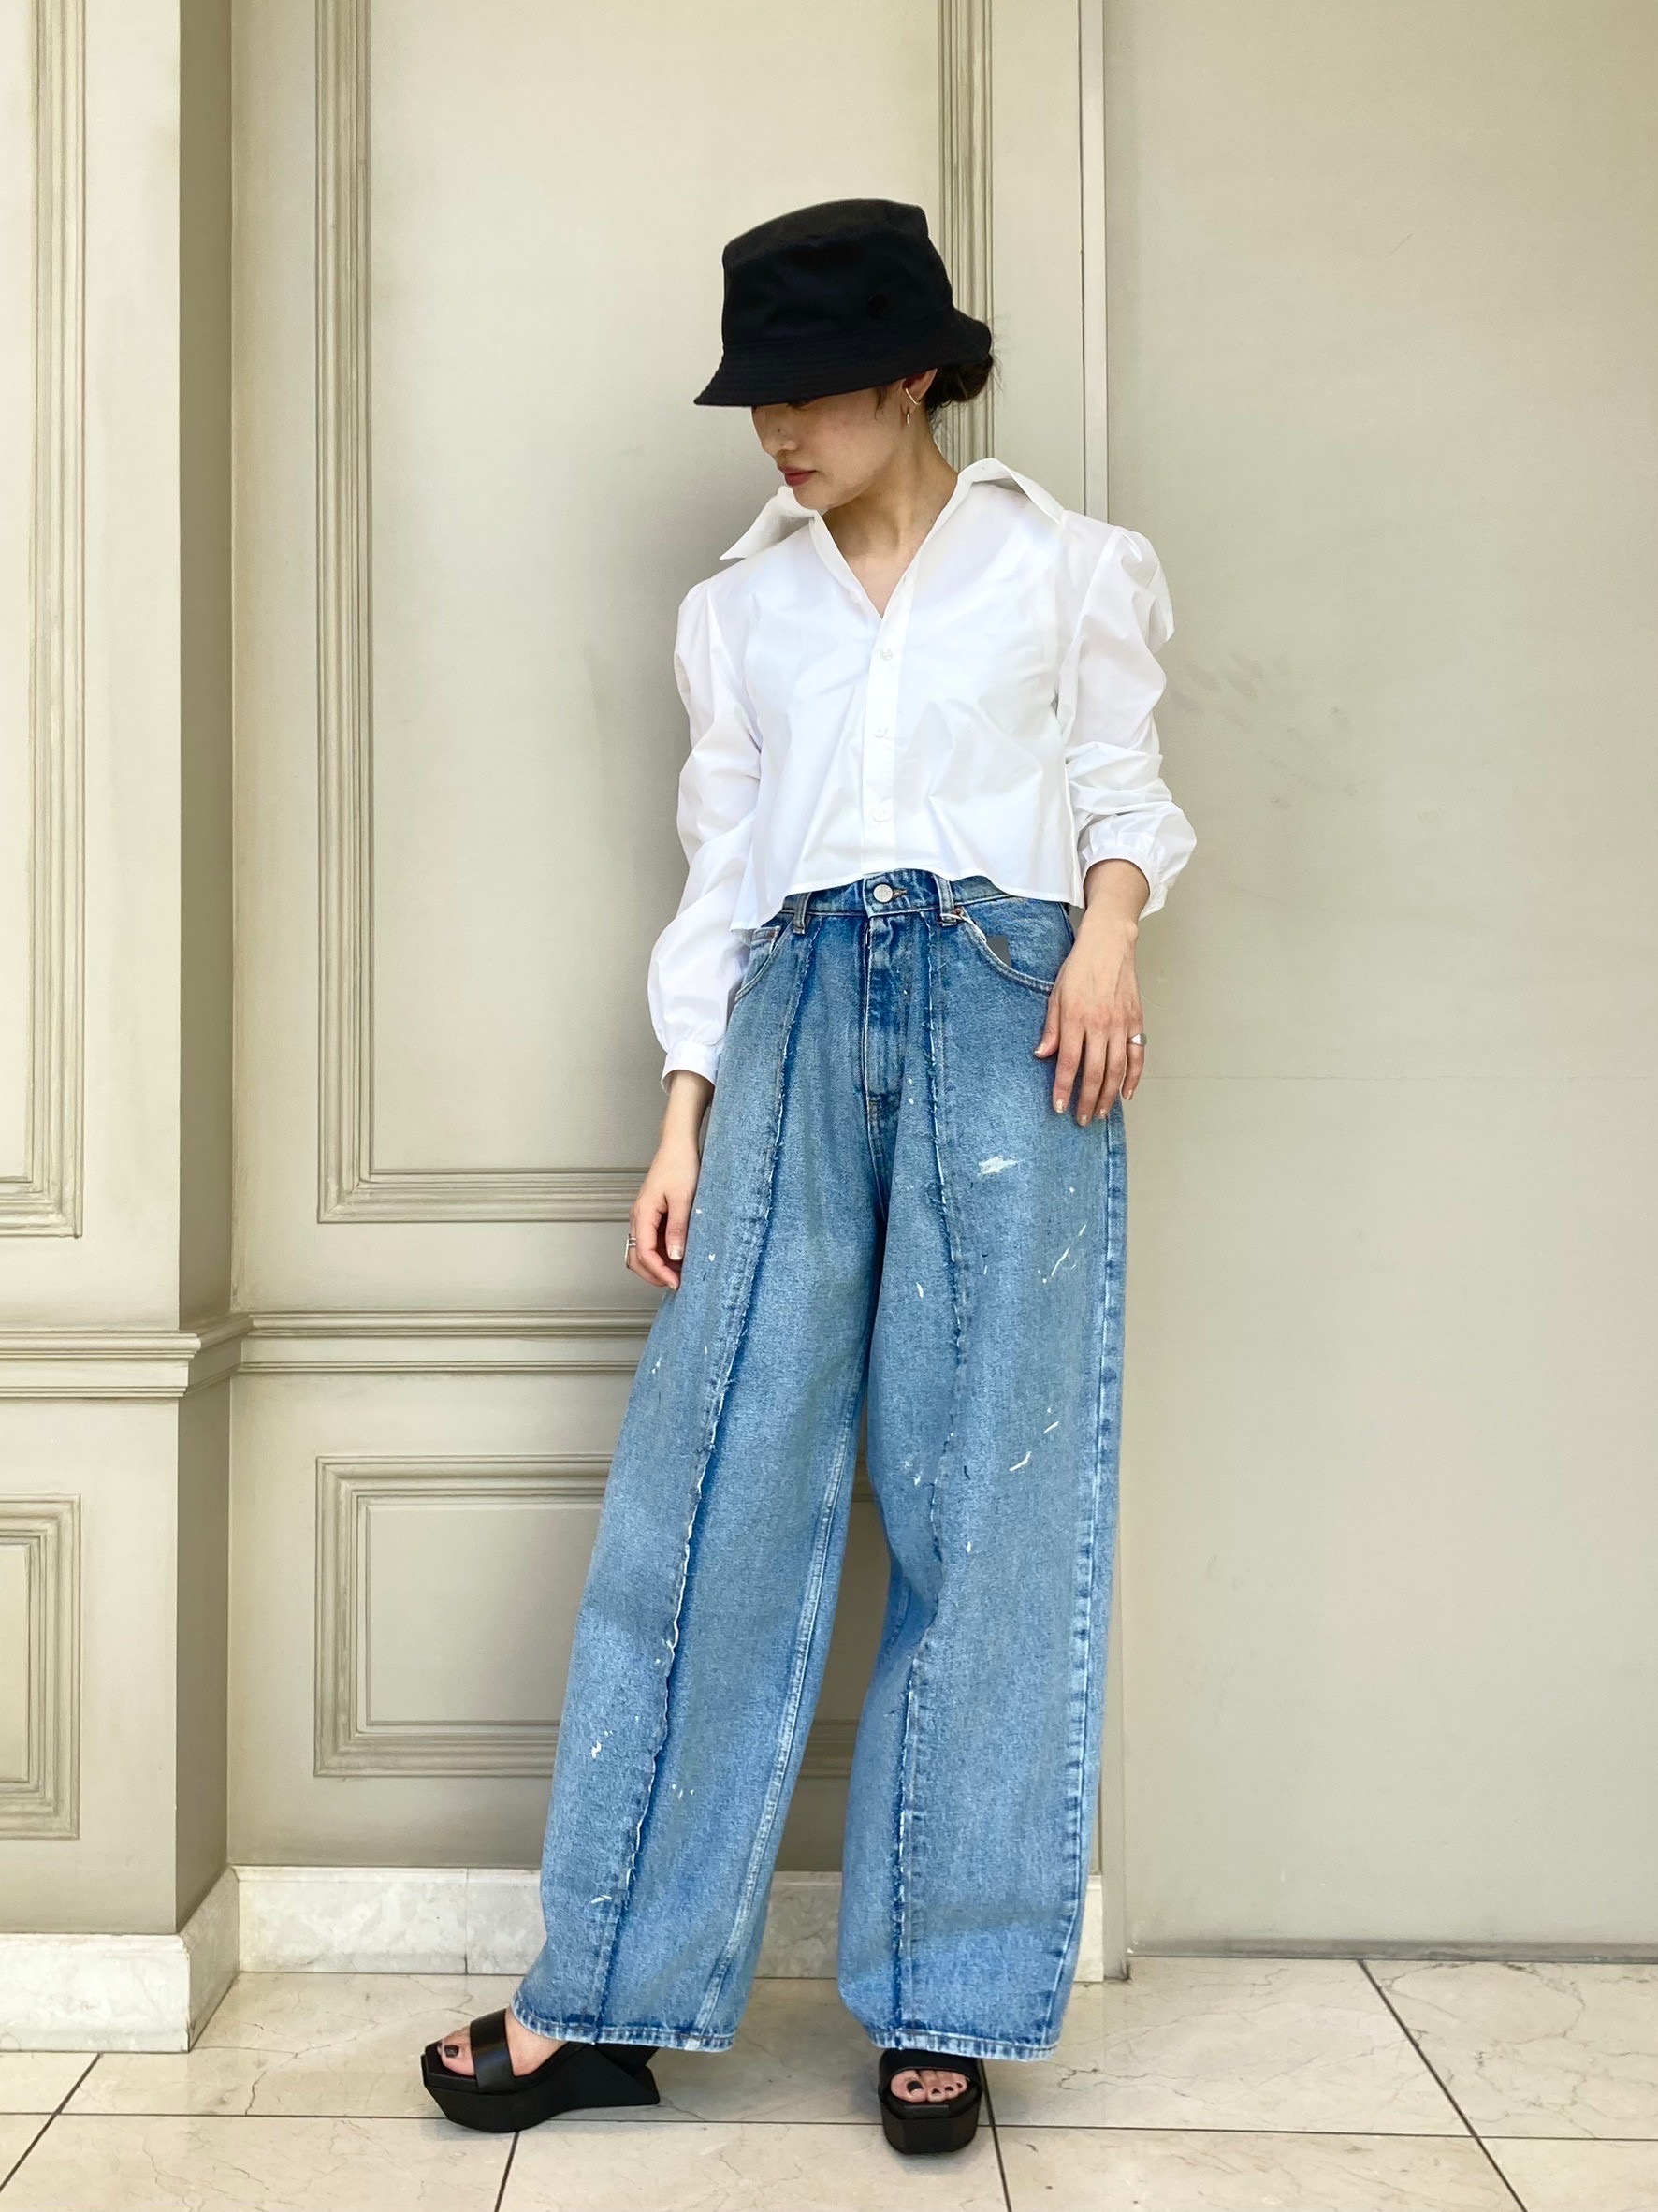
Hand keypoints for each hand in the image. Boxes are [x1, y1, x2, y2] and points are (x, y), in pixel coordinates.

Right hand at [628, 1071, 711, 1287]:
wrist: (678, 1146)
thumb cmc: (680, 1165)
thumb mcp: (684, 1198)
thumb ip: (678, 1228)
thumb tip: (674, 1255)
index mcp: (642, 1214)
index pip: (644, 1253)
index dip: (659, 1272)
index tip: (676, 1283)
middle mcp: (638, 1218)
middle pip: (636, 1258)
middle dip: (654, 1274)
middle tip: (677, 1283)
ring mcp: (644, 1218)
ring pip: (642, 1252)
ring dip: (658, 1265)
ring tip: (681, 1272)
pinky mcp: (653, 1216)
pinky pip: (652, 1242)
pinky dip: (662, 1254)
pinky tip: (680, 1256)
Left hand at [1034, 909, 1144, 1124]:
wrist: (1109, 945)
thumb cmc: (1079, 968)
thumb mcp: (1056, 994)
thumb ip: (1051, 1028)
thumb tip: (1042, 1055)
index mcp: (1076, 1019)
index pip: (1068, 1063)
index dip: (1063, 1088)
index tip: (1059, 1107)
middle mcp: (1100, 1025)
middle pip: (1095, 1073)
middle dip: (1087, 1100)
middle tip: (1081, 1119)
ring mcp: (1121, 1025)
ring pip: (1117, 1070)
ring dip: (1109, 1096)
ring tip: (1100, 1113)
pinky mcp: (1136, 1022)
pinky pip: (1137, 1056)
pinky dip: (1134, 1078)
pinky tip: (1127, 1094)